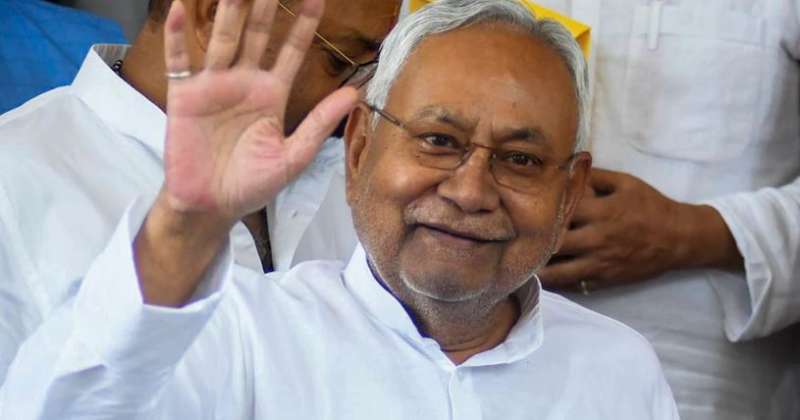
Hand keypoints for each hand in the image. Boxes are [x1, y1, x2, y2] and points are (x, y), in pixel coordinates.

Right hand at [163, 0, 356, 223]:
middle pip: (257, 34)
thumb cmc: (252, 185)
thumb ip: (319, 122)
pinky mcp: (184, 96)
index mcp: (271, 94)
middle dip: (266, 4)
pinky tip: (179, 7)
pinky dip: (177, 35)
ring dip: (229, 9)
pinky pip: (180, 61)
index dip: (303, 24)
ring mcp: (212, 85)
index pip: (292, 50)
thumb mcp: (294, 155)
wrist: (211, 206)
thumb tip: (355, 93)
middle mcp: (244, 82)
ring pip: (223, 38)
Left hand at [539, 168, 739, 292]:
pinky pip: (574, 284)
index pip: (561, 211)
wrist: (680, 238)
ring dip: (538, 268)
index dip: (540, 210)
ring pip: (559, 271)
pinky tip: (540, 277)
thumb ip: (594, 176)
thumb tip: (565, 167)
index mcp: (601, 210)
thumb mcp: (625, 182)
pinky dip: (556, 282)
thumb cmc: (650, 205)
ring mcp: (601, 261)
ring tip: (520, 262)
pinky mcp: (605, 278)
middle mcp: (597, 238)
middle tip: (512, 239)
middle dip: (533, 242)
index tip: (520, 209)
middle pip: (554, 243)